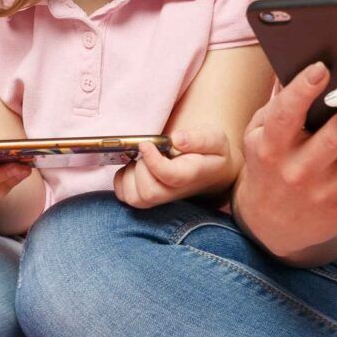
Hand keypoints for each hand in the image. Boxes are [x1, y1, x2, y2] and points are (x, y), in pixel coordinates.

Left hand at [113, 127, 234, 208]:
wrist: (211, 170)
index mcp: (192, 174)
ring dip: (129, 175)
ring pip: (134, 198)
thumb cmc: (211, 152)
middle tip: (144, 150)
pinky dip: (121, 180)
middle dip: (141, 168)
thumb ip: (200, 139)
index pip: (170, 176)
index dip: (153, 161)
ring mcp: (159, 198)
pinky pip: (124, 196)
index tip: (146, 144)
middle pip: (149, 192)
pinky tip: (133, 166)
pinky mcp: (146, 198)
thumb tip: (177, 139)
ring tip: (139, 159)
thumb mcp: (215, 139)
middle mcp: (174, 191)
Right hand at [236, 61, 336, 259]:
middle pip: (336, 136)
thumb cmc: (269, 164)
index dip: (301, 90)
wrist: (271, 225)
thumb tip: (304, 59)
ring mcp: (325, 193)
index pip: (285, 115)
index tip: (321, 65)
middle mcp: (297, 171)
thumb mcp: (259, 133)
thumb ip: (279, 101)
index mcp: (271, 146)